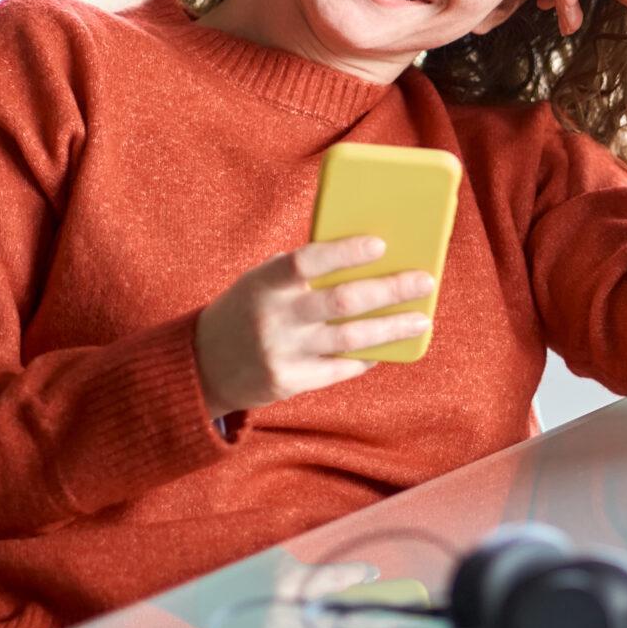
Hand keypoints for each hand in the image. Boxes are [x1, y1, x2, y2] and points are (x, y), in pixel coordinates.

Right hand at [194, 237, 435, 417]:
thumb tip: (367, 259)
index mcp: (263, 283)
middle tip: (424, 281)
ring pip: (350, 339)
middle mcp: (272, 318)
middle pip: (341, 302)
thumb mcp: (260, 282)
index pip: (306, 260)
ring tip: (421, 319)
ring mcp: (282, 353)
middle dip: (389, 290)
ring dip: (391, 328)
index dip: (344, 253)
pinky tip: (390, 346)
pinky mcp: (289, 382)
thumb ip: (301, 271)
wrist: (202, 366)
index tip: (381, 245)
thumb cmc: (247, 310)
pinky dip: (368, 356)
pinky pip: (340, 368)